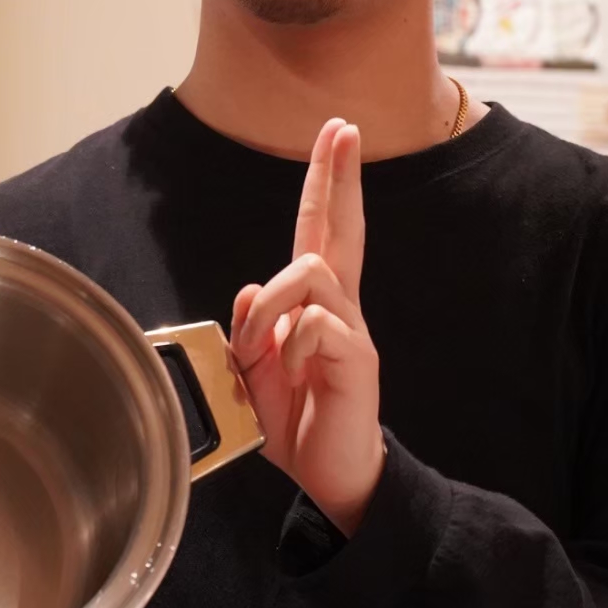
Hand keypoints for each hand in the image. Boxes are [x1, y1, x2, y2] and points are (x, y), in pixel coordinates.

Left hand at [231, 118, 383, 534]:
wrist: (331, 477)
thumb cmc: (296, 423)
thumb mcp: (255, 373)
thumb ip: (252, 328)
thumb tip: (250, 285)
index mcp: (313, 305)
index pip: (320, 231)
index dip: (326, 183)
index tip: (336, 134)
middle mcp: (338, 307)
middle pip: (340, 228)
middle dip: (337, 176)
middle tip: (343, 130)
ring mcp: (350, 330)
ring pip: (308, 273)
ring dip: (272, 305)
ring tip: (264, 352)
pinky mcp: (356, 358)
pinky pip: (315, 325)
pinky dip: (289, 347)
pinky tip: (289, 376)